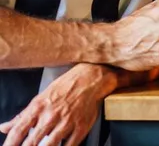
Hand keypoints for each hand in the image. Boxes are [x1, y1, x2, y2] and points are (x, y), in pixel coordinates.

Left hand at [0, 63, 116, 145]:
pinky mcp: (80, 127)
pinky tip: (59, 145)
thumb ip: (22, 116)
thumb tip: (4, 128)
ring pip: (49, 145)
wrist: (90, 78)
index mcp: (38, 107)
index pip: (18, 131)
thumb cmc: (65, 86)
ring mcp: (66, 122)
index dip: (9, 144)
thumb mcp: (40, 98)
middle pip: (31, 142)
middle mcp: (51, 116)